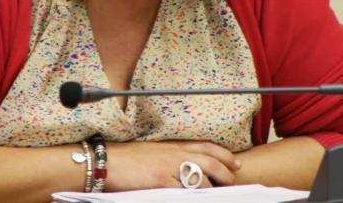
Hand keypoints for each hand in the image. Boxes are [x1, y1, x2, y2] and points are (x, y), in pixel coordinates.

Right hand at [103, 140, 241, 191]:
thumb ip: (170, 158)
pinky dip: (194, 197)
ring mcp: (169, 168)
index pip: (205, 147)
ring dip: (212, 188)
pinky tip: (197, 199)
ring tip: (219, 195)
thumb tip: (183, 169)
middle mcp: (175, 154)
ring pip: (201, 178)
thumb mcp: (153, 153)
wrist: (107, 161)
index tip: (234, 162)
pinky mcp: (162, 181)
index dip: (223, 154)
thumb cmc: (126, 159)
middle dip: (225, 172)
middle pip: (209, 162)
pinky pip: (184, 192)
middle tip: (234, 180)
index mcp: (173, 146)